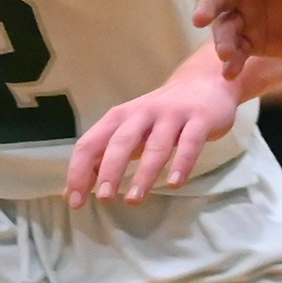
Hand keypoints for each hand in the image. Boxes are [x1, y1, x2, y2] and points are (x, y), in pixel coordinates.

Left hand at [67, 69, 244, 204]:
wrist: (206, 81)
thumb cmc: (162, 115)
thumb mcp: (131, 131)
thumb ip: (106, 156)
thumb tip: (76, 188)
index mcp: (120, 117)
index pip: (91, 143)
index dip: (80, 171)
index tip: (76, 201)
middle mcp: (142, 113)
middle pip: (121, 141)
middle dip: (110, 170)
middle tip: (104, 198)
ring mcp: (172, 115)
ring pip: (156, 145)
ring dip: (144, 174)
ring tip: (134, 200)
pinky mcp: (200, 119)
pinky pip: (190, 143)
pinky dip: (182, 164)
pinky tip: (174, 184)